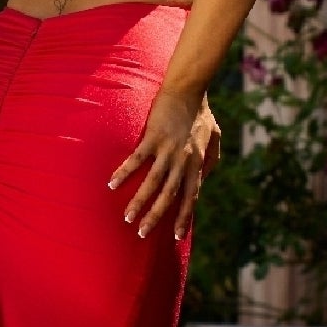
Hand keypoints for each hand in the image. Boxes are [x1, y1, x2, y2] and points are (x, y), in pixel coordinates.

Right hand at [109, 89, 220, 239]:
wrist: (189, 89)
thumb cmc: (201, 112)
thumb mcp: (214, 138)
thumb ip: (211, 160)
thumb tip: (204, 178)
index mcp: (197, 164)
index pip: (190, 198)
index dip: (184, 218)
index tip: (176, 237)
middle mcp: (183, 161)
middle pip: (169, 197)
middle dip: (156, 218)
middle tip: (143, 234)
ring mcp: (168, 150)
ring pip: (152, 183)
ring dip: (139, 202)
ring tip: (127, 218)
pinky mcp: (153, 137)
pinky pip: (136, 160)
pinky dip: (124, 173)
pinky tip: (112, 184)